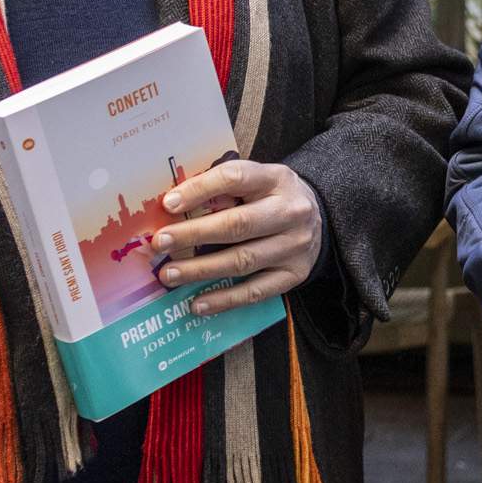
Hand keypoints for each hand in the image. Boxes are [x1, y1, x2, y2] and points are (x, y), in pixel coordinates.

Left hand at [153, 157, 320, 316]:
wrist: (319, 218)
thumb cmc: (272, 198)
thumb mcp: (257, 181)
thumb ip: (223, 189)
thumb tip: (172, 207)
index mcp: (276, 179)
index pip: (235, 178)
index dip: (200, 190)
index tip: (169, 204)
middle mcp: (290, 211)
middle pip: (238, 224)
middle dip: (194, 234)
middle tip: (162, 243)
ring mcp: (294, 245)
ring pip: (243, 260)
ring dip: (201, 270)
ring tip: (170, 275)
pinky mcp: (294, 274)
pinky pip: (256, 291)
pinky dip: (224, 299)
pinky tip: (198, 303)